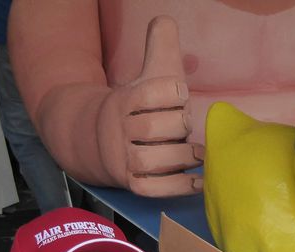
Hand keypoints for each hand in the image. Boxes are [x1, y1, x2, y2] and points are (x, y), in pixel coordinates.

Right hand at [96, 15, 203, 196]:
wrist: (95, 140)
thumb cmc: (137, 106)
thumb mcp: (147, 74)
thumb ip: (159, 46)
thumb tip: (165, 20)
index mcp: (125, 98)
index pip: (151, 92)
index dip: (172, 93)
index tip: (180, 94)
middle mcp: (120, 129)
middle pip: (154, 128)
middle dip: (178, 128)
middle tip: (186, 128)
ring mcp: (123, 158)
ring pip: (152, 159)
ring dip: (181, 157)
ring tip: (198, 154)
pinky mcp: (131, 183)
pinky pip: (152, 188)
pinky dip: (178, 187)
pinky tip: (199, 182)